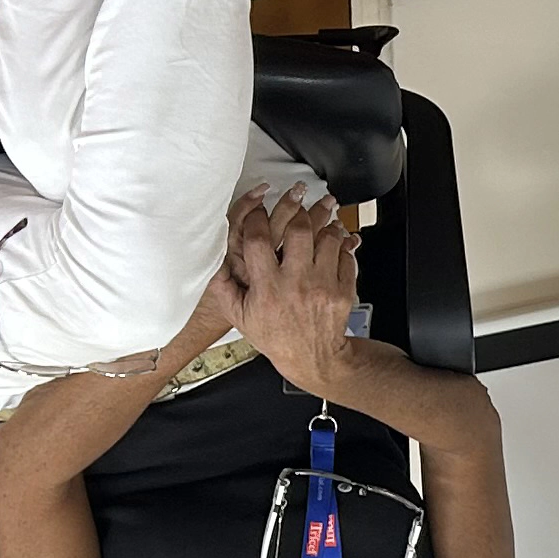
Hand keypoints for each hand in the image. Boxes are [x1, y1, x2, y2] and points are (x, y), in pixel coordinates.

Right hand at [220, 192, 363, 391]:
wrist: (313, 358)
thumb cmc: (275, 335)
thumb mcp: (241, 317)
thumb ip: (224, 288)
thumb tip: (212, 261)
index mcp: (267, 288)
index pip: (257, 241)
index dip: (255, 217)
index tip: (257, 206)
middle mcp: (296, 284)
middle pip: (299, 231)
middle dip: (297, 210)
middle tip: (297, 198)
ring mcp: (323, 286)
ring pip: (327, 238)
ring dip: (324, 223)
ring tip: (320, 214)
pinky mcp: (343, 291)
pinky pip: (346, 255)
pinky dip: (342, 243)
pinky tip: (336, 237)